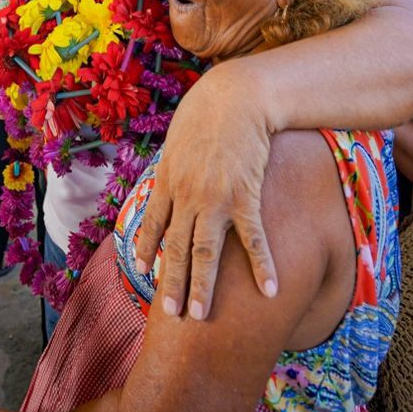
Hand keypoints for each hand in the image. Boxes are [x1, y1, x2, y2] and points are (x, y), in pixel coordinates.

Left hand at [131, 63, 277, 320]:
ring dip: (202, 286)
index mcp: (167, 180)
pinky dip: (262, 266)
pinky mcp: (245, 195)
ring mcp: (214, 198)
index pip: (152, 224)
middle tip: (169, 314)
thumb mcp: (178, 138)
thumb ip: (174, 165)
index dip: (147, 249)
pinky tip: (269, 290)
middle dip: (171, 283)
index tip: (142, 272)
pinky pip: (252, 239)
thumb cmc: (207, 111)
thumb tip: (168, 180)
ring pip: (205, 252)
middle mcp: (186, 195)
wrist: (236, 96)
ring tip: (200, 315)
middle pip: (175, 247)